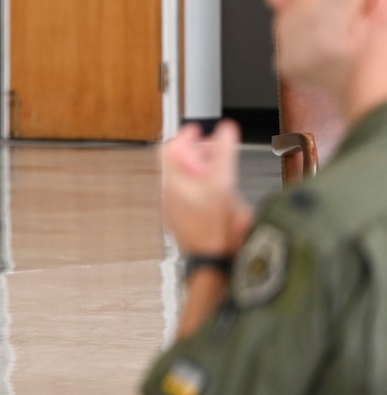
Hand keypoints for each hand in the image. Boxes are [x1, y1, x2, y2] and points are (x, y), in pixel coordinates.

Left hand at [161, 120, 254, 256]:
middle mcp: (170, 194)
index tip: (197, 130)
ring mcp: (175, 209)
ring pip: (180, 180)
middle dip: (194, 152)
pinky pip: (185, 196)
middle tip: (212, 148)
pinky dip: (198, 187)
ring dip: (197, 170)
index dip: (184, 136)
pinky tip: (216, 192)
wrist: (213, 264)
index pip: (169, 149)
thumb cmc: (217, 230)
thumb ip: (223, 154)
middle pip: (174, 164)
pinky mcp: (182, 221)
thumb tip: (226, 130)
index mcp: (175, 182)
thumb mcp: (224, 184)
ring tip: (217, 169)